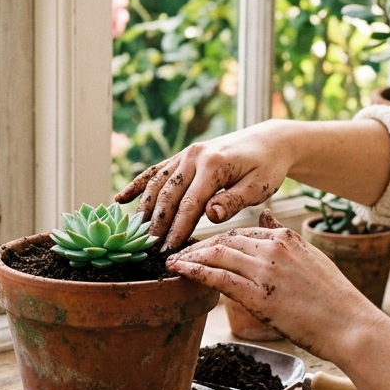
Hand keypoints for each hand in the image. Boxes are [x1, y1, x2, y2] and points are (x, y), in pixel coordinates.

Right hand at [114, 122, 293, 251]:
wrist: (269, 140)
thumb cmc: (267, 167)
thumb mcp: (260, 186)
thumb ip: (234, 201)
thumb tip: (210, 215)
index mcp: (213, 165)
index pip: (190, 203)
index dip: (177, 228)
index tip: (168, 249)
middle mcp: (193, 157)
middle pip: (168, 195)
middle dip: (157, 223)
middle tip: (149, 249)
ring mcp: (185, 155)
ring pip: (157, 184)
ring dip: (145, 209)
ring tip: (137, 233)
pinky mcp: (182, 156)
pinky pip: (155, 171)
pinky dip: (137, 185)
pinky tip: (121, 200)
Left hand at [165, 210, 380, 362]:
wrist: (351, 325)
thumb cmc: (334, 298)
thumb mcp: (311, 256)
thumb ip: (284, 237)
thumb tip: (266, 215)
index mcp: (285, 237)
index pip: (240, 231)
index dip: (216, 239)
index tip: (200, 246)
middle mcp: (273, 248)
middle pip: (223, 240)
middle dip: (198, 246)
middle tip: (178, 253)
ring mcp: (265, 271)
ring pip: (216, 255)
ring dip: (190, 258)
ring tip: (173, 262)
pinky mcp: (259, 295)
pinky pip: (218, 278)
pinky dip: (194, 272)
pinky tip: (179, 271)